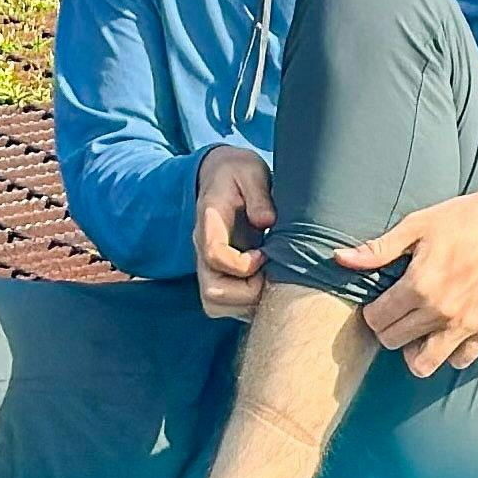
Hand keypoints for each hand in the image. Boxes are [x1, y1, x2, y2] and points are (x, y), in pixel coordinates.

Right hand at [191, 147, 274, 323]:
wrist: (221, 176)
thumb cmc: (238, 173)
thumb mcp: (250, 171)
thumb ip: (258, 193)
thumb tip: (266, 221)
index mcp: (209, 224)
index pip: (213, 256)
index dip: (241, 264)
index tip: (263, 254)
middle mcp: (203, 251)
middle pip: (212, 292)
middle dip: (248, 293)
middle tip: (273, 275)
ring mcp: (209, 267)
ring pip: (216, 305)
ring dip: (248, 303)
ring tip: (272, 281)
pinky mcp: (219, 277)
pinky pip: (226, 306)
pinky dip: (249, 305)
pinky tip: (269, 285)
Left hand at [340, 176, 477, 379]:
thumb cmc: (463, 218)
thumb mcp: (417, 224)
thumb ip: (378, 249)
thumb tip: (340, 259)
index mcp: (420, 284)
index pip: (376, 319)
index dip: (371, 311)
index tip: (380, 300)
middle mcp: (442, 310)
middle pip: (393, 341)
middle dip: (388, 328)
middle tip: (396, 310)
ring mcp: (467, 323)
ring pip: (423, 364)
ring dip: (413, 350)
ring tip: (416, 328)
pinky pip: (459, 360)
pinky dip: (449, 352)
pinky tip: (445, 330)